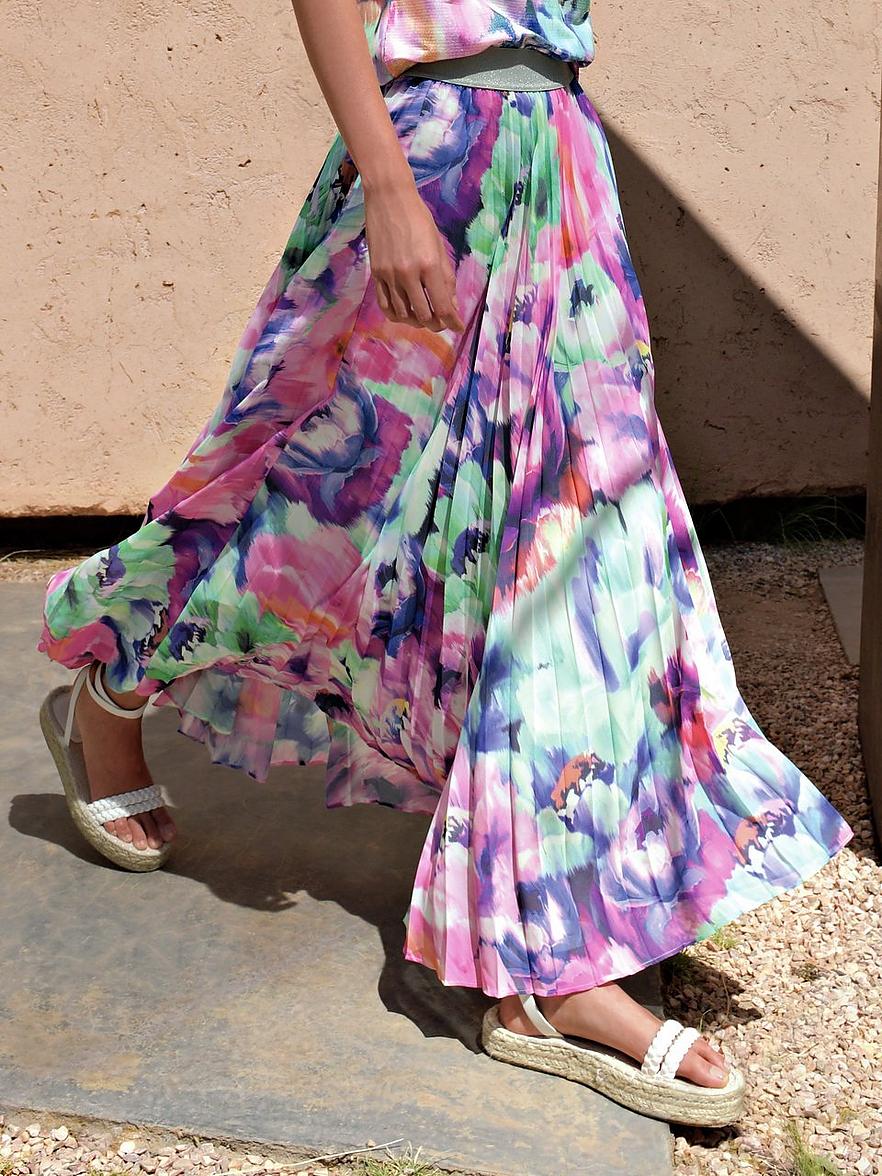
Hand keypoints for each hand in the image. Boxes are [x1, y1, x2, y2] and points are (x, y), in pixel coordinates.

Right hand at [364, 180, 465, 333]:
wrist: (388, 198)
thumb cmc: (419, 218)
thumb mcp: (439, 246)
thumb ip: (446, 278)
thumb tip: (452, 306)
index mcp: (429, 266)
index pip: (443, 306)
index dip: (453, 322)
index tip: (459, 327)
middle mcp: (408, 274)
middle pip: (424, 315)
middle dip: (436, 324)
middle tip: (442, 322)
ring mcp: (389, 276)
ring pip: (403, 314)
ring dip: (417, 321)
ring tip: (425, 318)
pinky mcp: (376, 274)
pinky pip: (385, 305)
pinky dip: (397, 315)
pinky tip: (405, 314)